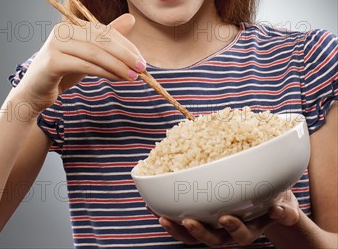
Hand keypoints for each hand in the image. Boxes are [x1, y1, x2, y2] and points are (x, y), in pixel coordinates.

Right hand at [14, 13, 145, 115]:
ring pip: (95, 52)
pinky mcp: (52, 62)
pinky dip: (104, 71)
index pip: (104, 31)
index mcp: (71, 25)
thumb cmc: (62, 74)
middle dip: (125, 54)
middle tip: (142, 67)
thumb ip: (107, 38)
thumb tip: (131, 18)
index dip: (126, 44)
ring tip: (133, 76)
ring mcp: (55, 44)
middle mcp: (62, 30)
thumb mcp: (89, 55)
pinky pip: (85, 65)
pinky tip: (117, 78)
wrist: (33, 94)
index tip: (142, 59)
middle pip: (101, 40)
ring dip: (118, 65)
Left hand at [158, 190, 299, 246]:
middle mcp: (229, 230)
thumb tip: (281, 210)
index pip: (242, 235)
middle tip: (189, 220)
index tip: (225, 217)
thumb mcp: (283, 202)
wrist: (264, 196)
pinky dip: (168, 214)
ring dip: (177, 229)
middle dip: (200, 232)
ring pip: (194, 235)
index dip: (234, 228)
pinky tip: (152, 204)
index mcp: (250, 227)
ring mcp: (213, 225)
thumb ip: (284, 209)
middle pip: (214, 239)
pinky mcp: (201, 216)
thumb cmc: (273, 197)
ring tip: (163, 217)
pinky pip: (182, 222)